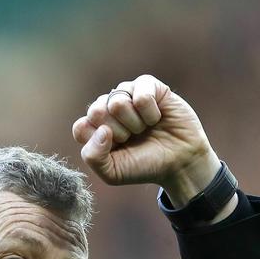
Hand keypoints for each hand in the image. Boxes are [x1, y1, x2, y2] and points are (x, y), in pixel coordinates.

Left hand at [72, 75, 220, 205]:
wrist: (179, 163)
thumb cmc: (144, 166)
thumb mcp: (113, 173)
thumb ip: (93, 157)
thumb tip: (102, 130)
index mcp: (95, 127)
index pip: (80, 127)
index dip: (99, 142)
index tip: (117, 149)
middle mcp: (108, 108)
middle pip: (96, 111)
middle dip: (118, 132)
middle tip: (132, 138)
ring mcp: (127, 94)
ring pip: (117, 102)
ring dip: (134, 123)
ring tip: (145, 128)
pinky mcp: (149, 86)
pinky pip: (141, 94)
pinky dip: (150, 112)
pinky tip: (157, 118)